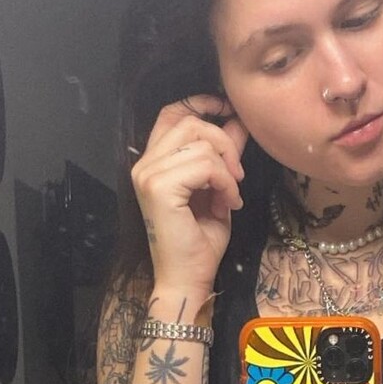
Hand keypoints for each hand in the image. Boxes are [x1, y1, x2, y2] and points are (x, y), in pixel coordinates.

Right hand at [130, 94, 249, 302]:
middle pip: (191, 123)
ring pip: (200, 143)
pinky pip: (205, 165)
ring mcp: (148, 174)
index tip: (226, 110)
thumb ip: (222, 156)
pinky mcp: (159, 187)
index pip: (171, 114)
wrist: (187, 279)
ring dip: (226, 169)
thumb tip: (237, 122)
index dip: (199, 104)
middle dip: (224, 142)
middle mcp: (144, 164)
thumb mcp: (216, 189)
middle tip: (238, 175)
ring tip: (230, 196)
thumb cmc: (199, 243)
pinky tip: (227, 203)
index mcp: (153, 163)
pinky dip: (224, 182)